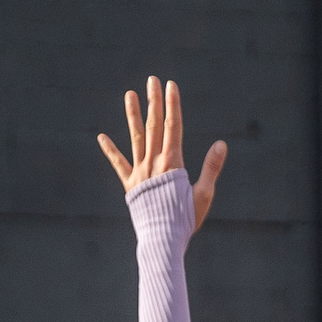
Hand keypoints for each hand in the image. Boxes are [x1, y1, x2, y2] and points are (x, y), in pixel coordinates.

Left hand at [97, 77, 228, 231]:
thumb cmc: (185, 221)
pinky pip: (118, 165)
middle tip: (152, 80)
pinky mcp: (130, 185)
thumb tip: (221, 144)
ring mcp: (140, 173)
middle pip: (154, 126)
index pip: (173, 126)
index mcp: (173, 163)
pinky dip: (110, 150)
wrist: (161, 240)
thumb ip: (211, 168)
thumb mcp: (204, 195)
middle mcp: (154, 163)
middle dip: (154, 102)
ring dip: (133, 115)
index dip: (173, 104)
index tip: (171, 85)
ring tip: (129, 95)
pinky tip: (100, 136)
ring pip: (136, 138)